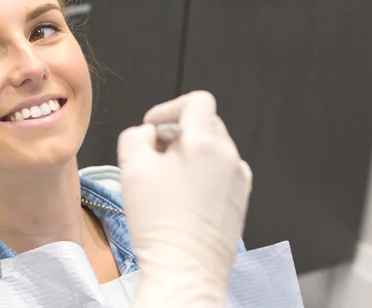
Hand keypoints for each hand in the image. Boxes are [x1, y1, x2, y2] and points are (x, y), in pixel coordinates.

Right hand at [117, 91, 252, 306]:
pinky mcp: (239, 202)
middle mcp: (230, 157)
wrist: (185, 270)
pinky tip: (181, 202)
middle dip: (176, 136)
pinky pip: (219, 176)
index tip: (152, 126)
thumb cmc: (160, 224)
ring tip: (164, 186)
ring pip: (211, 152)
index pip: (196, 101)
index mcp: (207, 141)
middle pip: (204, 126)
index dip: (168, 109)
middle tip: (151, 159)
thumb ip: (135, 136)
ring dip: (188, 158)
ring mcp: (239, 181)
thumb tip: (148, 134)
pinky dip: (200, 179)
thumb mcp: (132, 168)